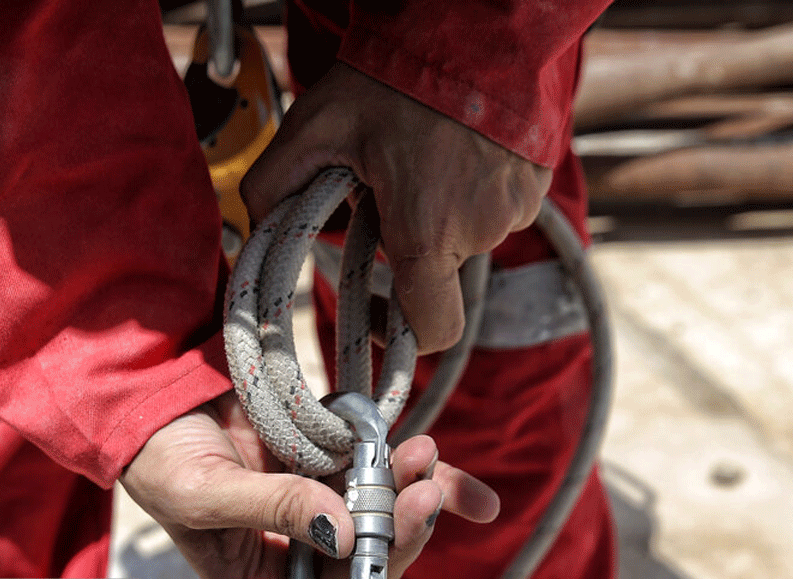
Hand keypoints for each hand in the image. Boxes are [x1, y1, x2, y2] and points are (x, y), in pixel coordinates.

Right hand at [120, 391, 498, 578]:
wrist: (161, 399)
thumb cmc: (162, 464)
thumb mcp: (204, 495)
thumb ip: (271, 508)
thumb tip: (342, 527)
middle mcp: (301, 556)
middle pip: (369, 570)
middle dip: (401, 538)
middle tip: (422, 495)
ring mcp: (324, 506)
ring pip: (388, 519)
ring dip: (417, 496)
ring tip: (423, 456)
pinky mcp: (337, 462)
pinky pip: (390, 475)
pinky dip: (428, 477)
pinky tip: (467, 486)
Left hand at [241, 62, 551, 354]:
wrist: (480, 22)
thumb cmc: (398, 74)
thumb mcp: (317, 124)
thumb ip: (273, 184)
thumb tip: (255, 226)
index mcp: (428, 231)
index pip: (430, 331)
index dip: (399, 333)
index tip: (378, 308)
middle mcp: (480, 229)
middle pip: (435, 268)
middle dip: (407, 238)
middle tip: (385, 185)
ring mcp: (516, 207)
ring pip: (466, 234)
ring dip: (440, 210)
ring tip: (422, 155)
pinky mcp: (537, 184)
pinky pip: (496, 207)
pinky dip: (470, 189)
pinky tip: (452, 147)